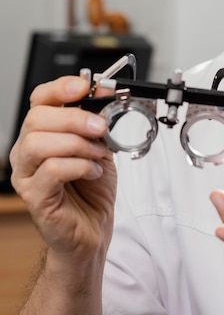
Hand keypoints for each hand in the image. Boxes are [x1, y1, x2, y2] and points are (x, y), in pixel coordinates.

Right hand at [10, 76, 116, 260]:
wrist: (93, 228)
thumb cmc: (92, 189)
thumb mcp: (101, 146)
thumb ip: (99, 121)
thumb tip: (105, 92)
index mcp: (43, 134)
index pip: (40, 100)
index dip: (61, 88)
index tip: (86, 86)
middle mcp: (28, 152)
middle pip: (37, 119)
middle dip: (75, 118)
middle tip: (101, 128)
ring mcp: (27, 176)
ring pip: (39, 143)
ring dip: (77, 144)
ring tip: (98, 154)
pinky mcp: (35, 197)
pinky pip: (51, 171)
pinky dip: (79, 166)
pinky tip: (92, 172)